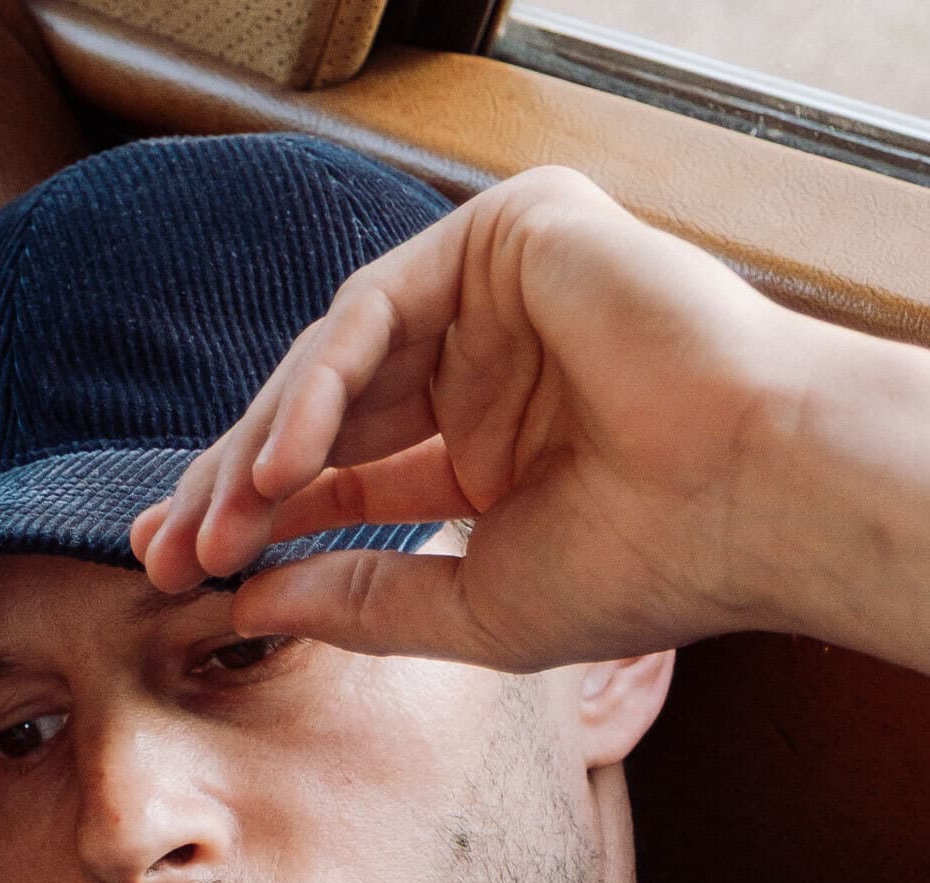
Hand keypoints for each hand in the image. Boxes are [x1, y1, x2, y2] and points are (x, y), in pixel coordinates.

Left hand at [129, 166, 929, 675]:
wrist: (766, 498)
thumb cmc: (650, 563)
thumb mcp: (471, 606)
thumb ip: (358, 598)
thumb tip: (244, 598)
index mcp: (489, 444)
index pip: (344, 471)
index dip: (259, 517)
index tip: (183, 571)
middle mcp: (489, 361)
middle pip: (324, 409)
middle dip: (234, 480)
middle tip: (164, 547)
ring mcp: (501, 290)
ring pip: (337, 357)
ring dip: (264, 444)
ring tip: (215, 523)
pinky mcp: (514, 229)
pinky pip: (378, 305)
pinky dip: (317, 385)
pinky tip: (277, 467)